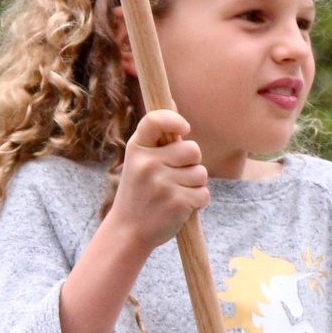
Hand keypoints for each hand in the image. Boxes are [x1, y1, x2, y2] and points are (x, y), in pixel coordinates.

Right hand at [108, 108, 209, 251]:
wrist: (128, 231)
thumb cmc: (139, 192)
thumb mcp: (139, 161)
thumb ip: (157, 137)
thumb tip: (173, 101)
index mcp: (137, 148)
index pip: (156, 120)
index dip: (174, 119)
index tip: (185, 129)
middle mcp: (148, 163)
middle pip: (193, 149)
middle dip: (192, 163)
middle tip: (175, 177)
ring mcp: (162, 183)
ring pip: (201, 173)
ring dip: (195, 185)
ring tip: (174, 194)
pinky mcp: (177, 202)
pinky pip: (204, 194)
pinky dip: (198, 202)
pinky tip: (180, 207)